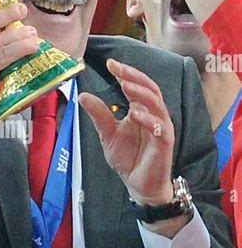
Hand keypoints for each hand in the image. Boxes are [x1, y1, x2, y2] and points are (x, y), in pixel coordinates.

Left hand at [79, 58, 174, 205]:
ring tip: (125, 85)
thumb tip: (83, 95)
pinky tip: (134, 114)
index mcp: (141, 109)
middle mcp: (154, 115)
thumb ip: (99, 115)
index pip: (136, 85)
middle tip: (119, 69)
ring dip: (141, 94)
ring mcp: (161, 127)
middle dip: (134, 77)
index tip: (110, 63)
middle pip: (149, 88)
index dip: (125, 73)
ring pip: (157, 104)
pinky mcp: (165, 142)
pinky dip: (148, 119)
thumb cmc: (128, 158)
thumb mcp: (107, 134)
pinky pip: (159, 128)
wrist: (139, 184)